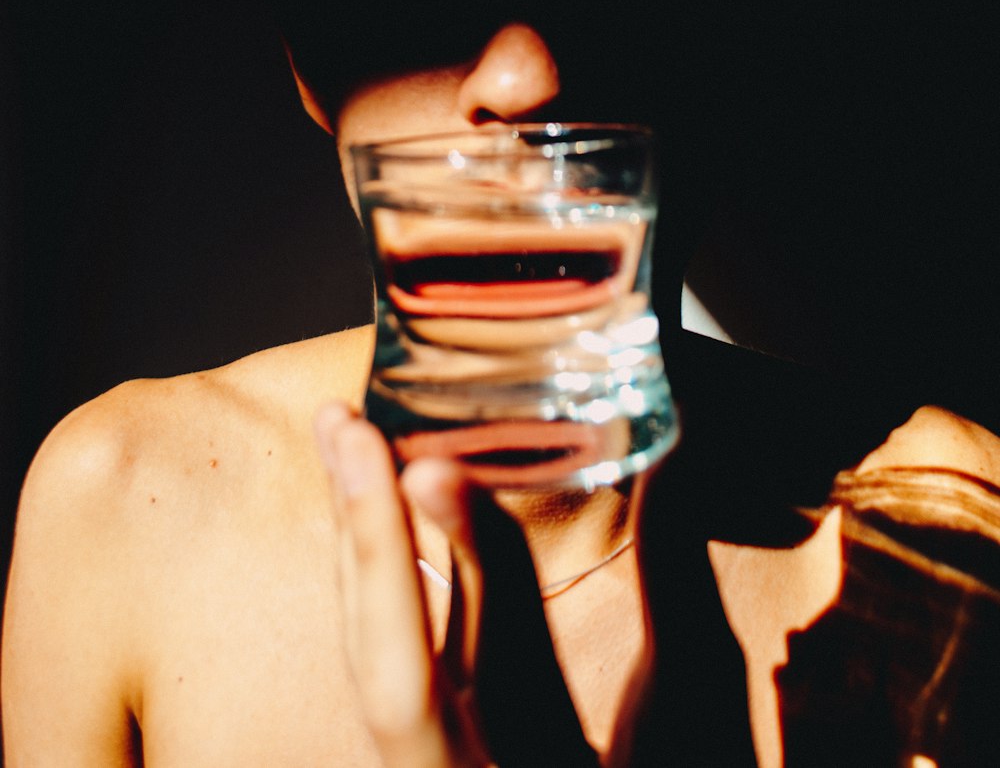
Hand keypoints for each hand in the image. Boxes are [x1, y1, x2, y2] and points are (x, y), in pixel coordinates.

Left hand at [314, 403, 648, 767]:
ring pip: (390, 653)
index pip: (408, 683)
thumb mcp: (686, 716)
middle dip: (357, 531)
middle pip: (376, 654)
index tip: (392, 456)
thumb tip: (667, 464)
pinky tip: (412, 516)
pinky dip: (416, 580)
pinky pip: (428, 659)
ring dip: (374, 546)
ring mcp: (450, 761)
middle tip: (341, 419)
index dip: (390, 563)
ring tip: (358, 446)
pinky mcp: (467, 744)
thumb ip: (671, 592)